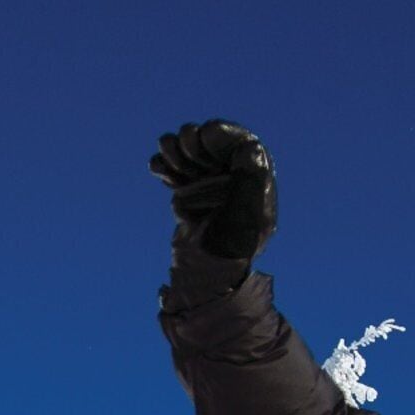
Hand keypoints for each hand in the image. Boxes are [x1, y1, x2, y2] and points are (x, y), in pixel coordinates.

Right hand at [150, 121, 276, 264]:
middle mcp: (235, 184)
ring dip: (177, 150)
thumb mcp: (243, 216)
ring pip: (193, 156)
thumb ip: (249, 180)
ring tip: (169, 159)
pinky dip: (165, 166)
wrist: (202, 280)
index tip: (206, 134)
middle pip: (215, 146)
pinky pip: (177, 173)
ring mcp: (211, 190)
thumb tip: (251, 146)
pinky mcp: (190, 199)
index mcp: (257, 185)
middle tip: (185, 147)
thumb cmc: (227, 252)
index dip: (225, 135)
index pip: (245, 145)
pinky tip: (158, 169)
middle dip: (196, 141)